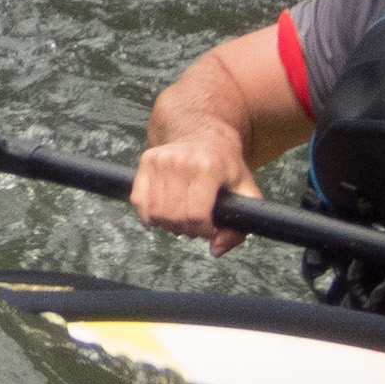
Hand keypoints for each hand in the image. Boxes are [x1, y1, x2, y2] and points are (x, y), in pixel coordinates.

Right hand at [131, 116, 249, 249]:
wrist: (204, 134)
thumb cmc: (226, 166)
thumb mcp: (246, 192)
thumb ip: (239, 226)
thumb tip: (215, 250)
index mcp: (208, 167)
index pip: (197, 216)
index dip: (205, 231)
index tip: (211, 228)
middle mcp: (181, 160)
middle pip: (174, 217)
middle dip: (187, 230)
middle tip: (196, 225)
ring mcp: (161, 159)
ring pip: (155, 212)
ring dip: (168, 224)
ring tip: (181, 217)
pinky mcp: (146, 160)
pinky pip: (139, 201)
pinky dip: (149, 214)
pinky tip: (164, 210)